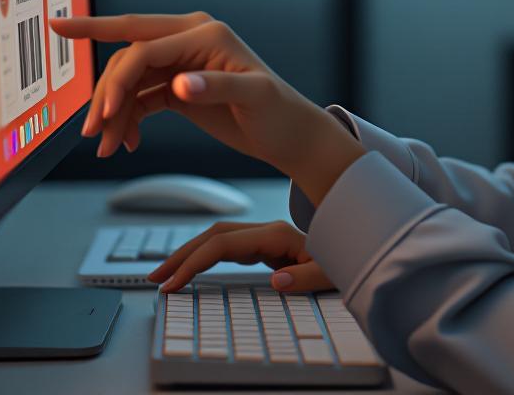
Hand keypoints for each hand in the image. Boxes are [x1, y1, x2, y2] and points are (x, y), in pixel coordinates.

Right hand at [49, 11, 364, 199]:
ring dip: (112, 111)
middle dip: (105, 91)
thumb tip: (182, 84)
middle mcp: (189, 40)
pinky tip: (125, 142)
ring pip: (129, 79)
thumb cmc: (279, 113)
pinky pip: (139, 97)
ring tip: (107, 146)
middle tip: (92, 131)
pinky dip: (126, 119)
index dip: (113, 70)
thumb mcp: (255, 99)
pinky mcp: (177, 86)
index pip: (144, 46)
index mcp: (205, 33)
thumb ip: (216, 88)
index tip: (92, 98)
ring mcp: (181, 63)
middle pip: (128, 56)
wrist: (288, 134)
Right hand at [149, 219, 333, 293]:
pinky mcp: (264, 245)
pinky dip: (205, 256)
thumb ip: (306, 278)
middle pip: (214, 235)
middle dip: (182, 255)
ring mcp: (265, 236)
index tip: (173, 283)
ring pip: (217, 238)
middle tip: (156, 278)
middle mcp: (267, 230)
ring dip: (189, 254)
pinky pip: (227, 247)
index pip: (223, 245)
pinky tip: (192, 268)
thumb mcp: (331, 274)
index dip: (194, 262)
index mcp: (277, 235)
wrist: (357, 249)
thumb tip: (277, 282)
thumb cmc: (345, 262)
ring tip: (164, 274)